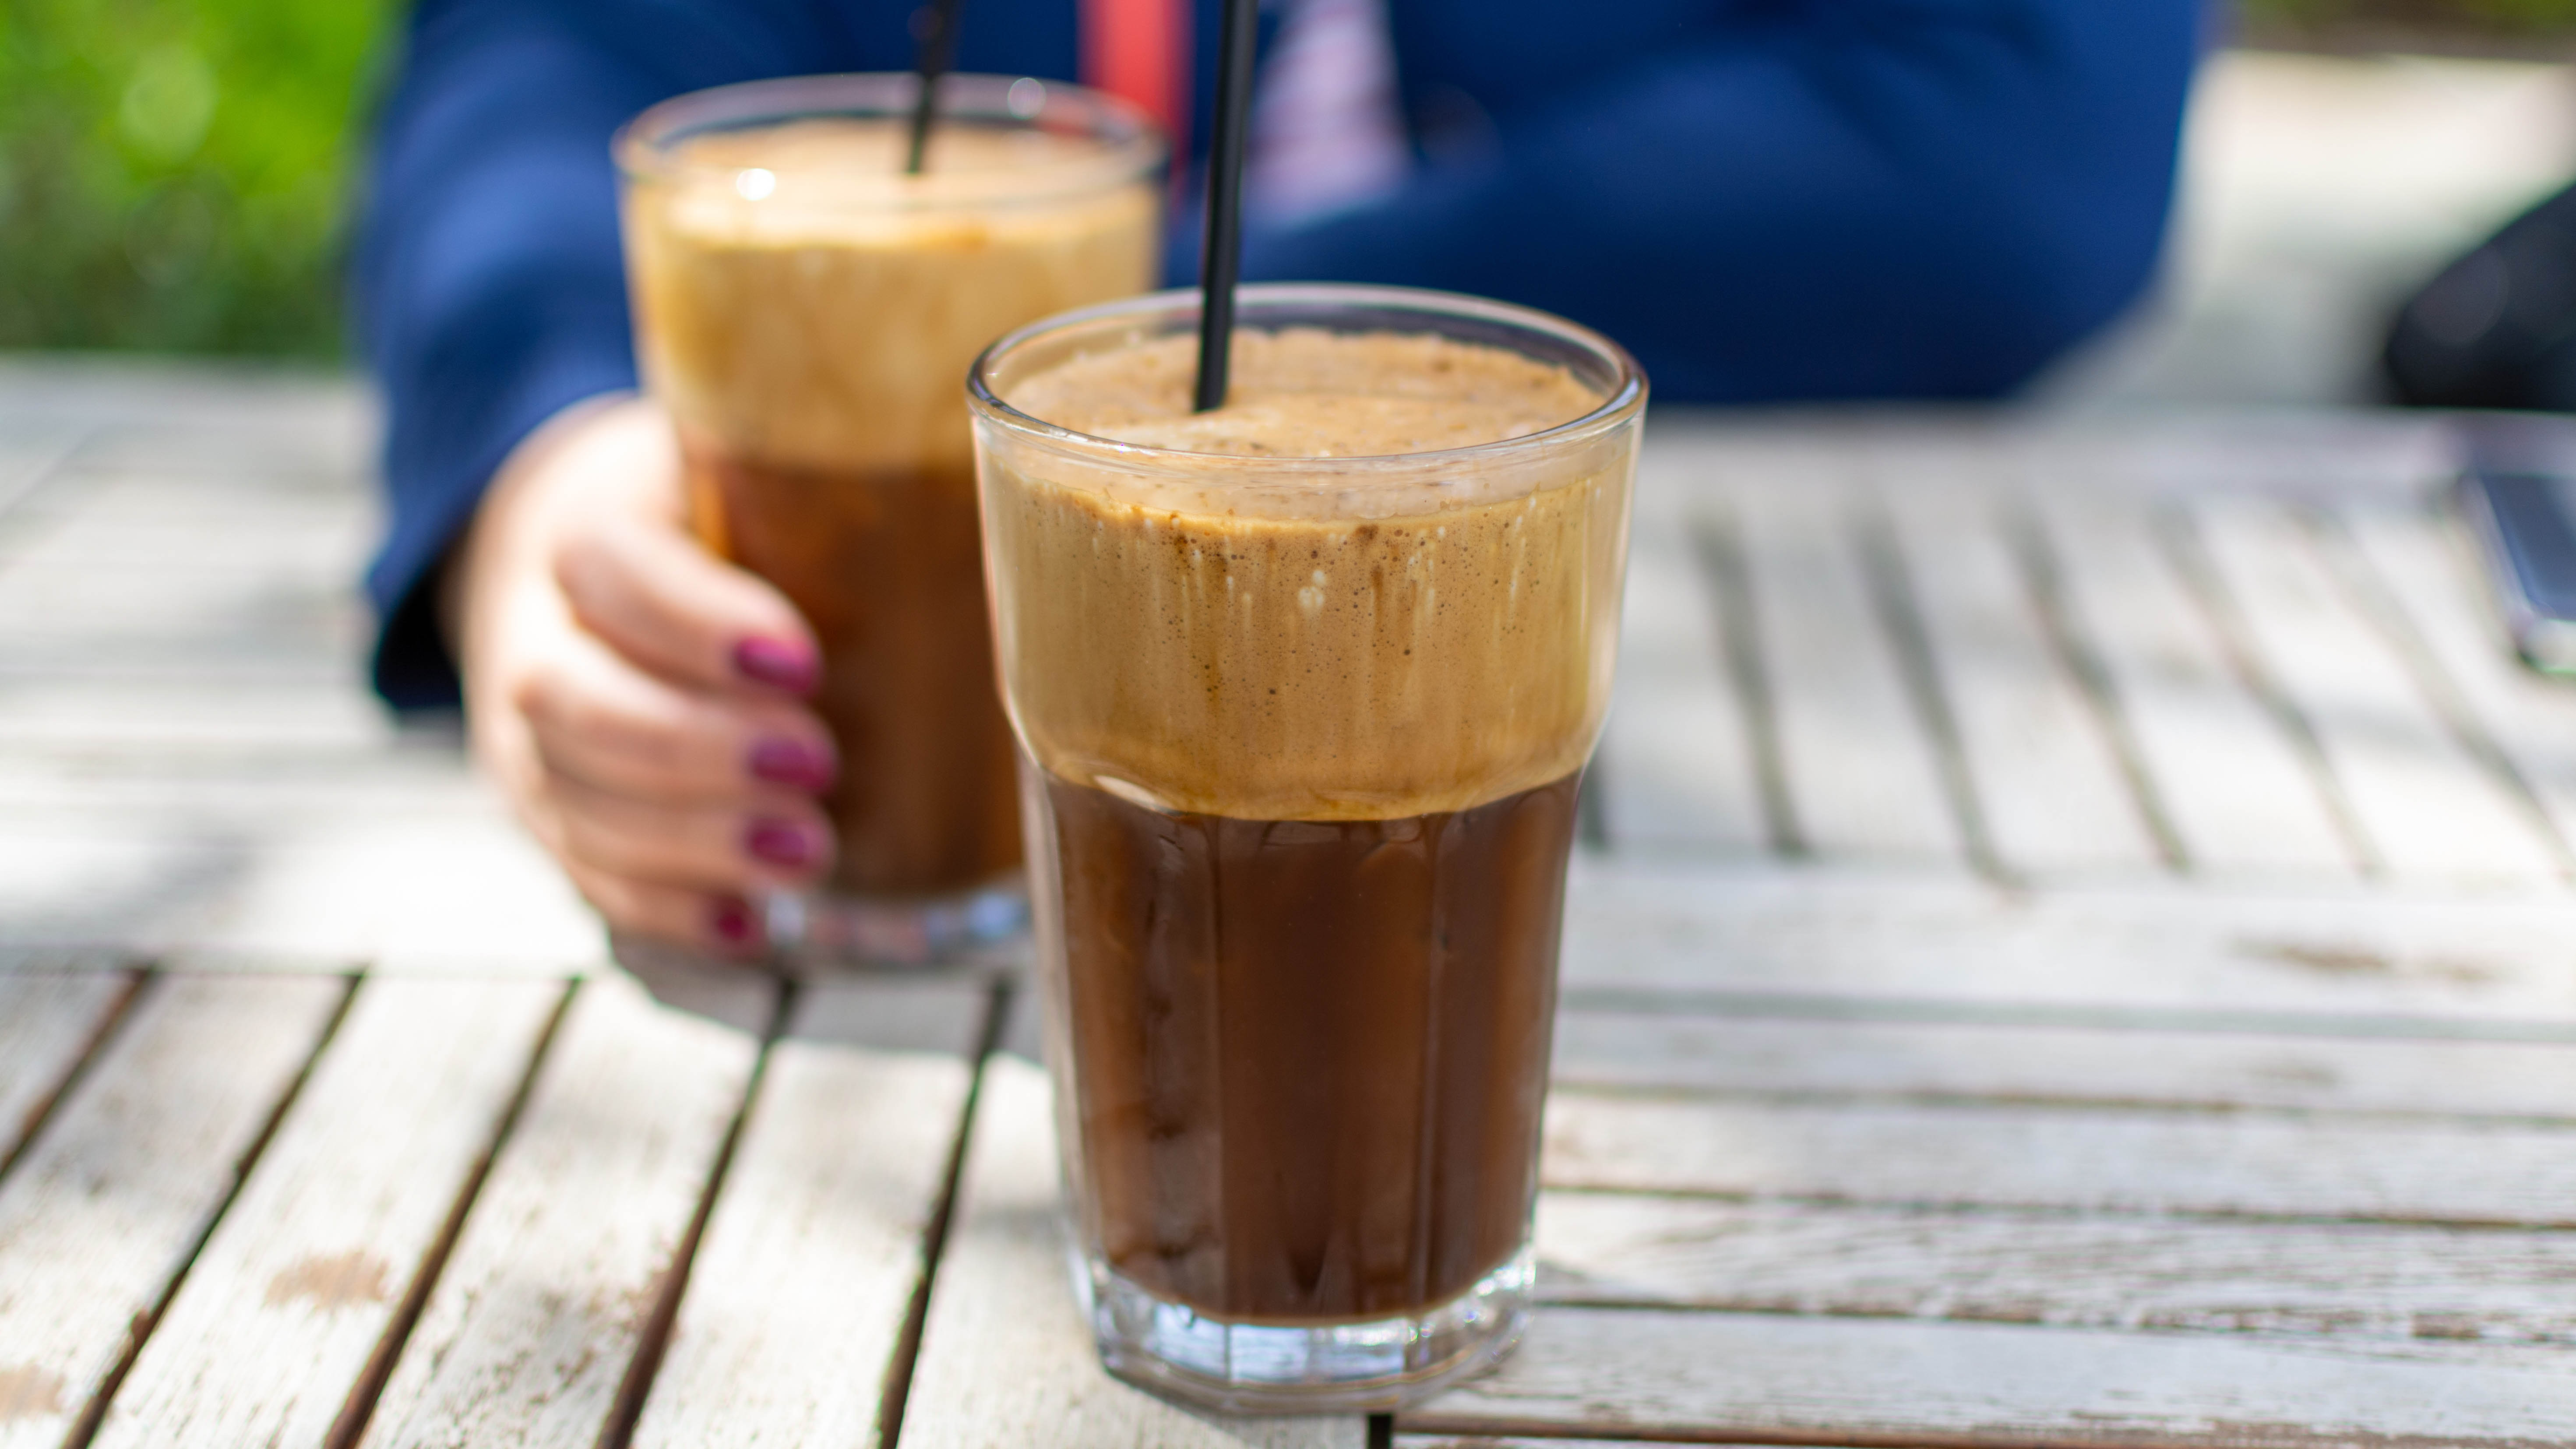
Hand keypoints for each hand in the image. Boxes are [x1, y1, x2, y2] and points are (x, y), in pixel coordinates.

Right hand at [444, 395, 835, 955]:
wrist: (580, 570)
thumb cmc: (699, 514)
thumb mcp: (735, 465)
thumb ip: (810, 471)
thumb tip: (970, 479)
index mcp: (582, 534)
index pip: (614, 572)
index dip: (698, 622)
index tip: (802, 661)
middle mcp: (536, 640)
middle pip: (578, 703)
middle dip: (696, 748)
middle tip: (816, 762)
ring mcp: (532, 742)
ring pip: (578, 801)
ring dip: (692, 841)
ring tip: (807, 854)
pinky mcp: (554, 816)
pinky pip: (590, 874)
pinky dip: (667, 906)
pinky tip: (748, 925)